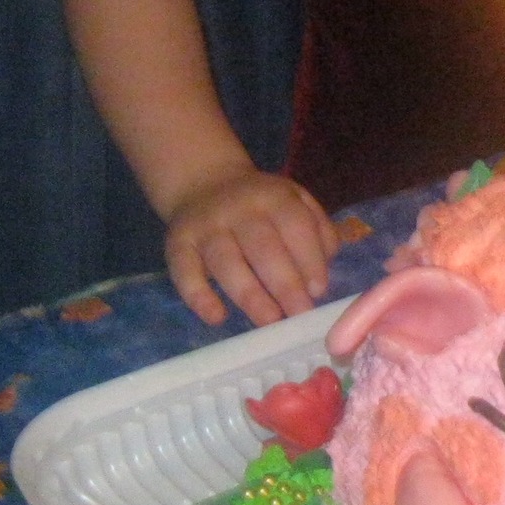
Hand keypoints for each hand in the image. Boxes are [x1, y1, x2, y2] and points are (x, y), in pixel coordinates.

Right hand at [163, 167, 336, 325]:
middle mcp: (238, 209)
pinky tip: (217, 317)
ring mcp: (206, 227)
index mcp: (274, 197)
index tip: (318, 291)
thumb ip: (317, 227)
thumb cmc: (261, 203)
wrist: (204, 181)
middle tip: (299, 315)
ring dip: (250, 296)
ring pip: (226, 263)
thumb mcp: (295, 199)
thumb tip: (327, 262)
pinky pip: (184, 272)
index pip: (296, 226)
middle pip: (263, 248)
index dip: (309, 259)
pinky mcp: (177, 244)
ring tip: (270, 322)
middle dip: (285, 285)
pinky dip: (199, 297)